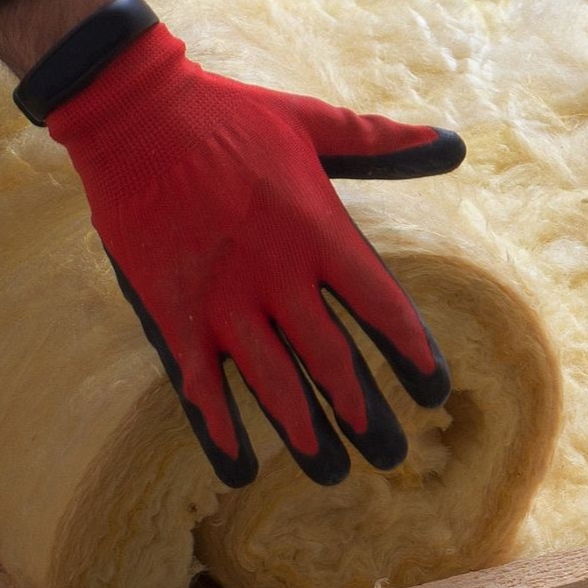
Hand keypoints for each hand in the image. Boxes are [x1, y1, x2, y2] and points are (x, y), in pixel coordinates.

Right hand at [40, 7, 461, 486]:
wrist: (135, 113)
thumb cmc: (231, 114)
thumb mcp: (314, 122)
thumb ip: (383, 142)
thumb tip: (452, 143)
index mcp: (318, 229)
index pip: (381, 306)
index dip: (412, 354)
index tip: (434, 392)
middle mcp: (276, 273)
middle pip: (333, 360)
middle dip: (365, 414)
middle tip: (393, 456)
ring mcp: (221, 298)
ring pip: (273, 384)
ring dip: (304, 434)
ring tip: (332, 474)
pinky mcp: (171, 311)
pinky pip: (199, 385)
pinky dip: (218, 429)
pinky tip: (237, 470)